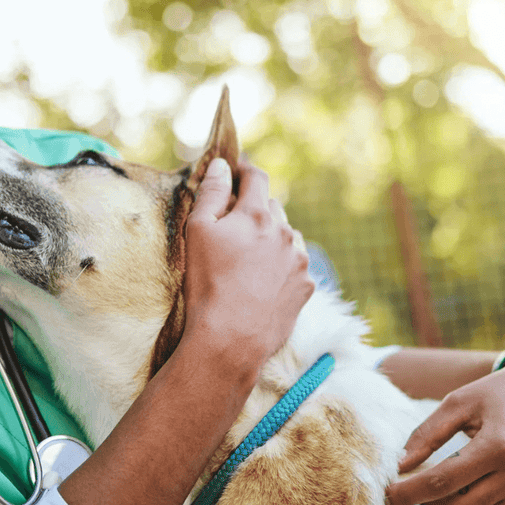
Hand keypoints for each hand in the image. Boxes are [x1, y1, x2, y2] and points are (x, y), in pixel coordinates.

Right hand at [181, 158, 313, 368]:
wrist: (231, 339)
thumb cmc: (208, 284)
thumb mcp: (197, 232)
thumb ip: (210, 193)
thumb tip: (221, 165)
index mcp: (257, 215)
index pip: (256, 178)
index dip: (245, 170)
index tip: (236, 172)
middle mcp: (284, 232)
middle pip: (272, 207)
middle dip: (254, 210)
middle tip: (234, 227)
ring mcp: (299, 261)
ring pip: (286, 236)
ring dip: (271, 238)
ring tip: (249, 260)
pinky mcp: (306, 287)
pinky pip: (295, 266)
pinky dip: (282, 266)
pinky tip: (263, 282)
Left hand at [384, 349, 504, 504]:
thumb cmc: (497, 392)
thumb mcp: (458, 402)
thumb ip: (426, 434)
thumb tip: (399, 466)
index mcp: (497, 445)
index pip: (442, 481)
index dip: (409, 492)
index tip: (388, 496)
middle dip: (426, 504)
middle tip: (412, 491)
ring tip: (440, 497)